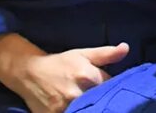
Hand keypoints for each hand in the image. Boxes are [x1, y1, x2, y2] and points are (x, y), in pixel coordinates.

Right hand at [0, 34, 127, 112]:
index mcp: (87, 76)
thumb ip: (106, 54)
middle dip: (100, 98)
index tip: (109, 86)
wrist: (29, 73)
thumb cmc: (60, 63)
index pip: (110, 86)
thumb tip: (126, 48)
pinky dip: (76, 112)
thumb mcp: (83, 54)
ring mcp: (64, 108)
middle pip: (99, 100)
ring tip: (87, 102)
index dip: (112, 87)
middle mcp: (76, 93)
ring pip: (86, 110)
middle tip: (97, 95)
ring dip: (89, 107)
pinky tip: (77, 108)